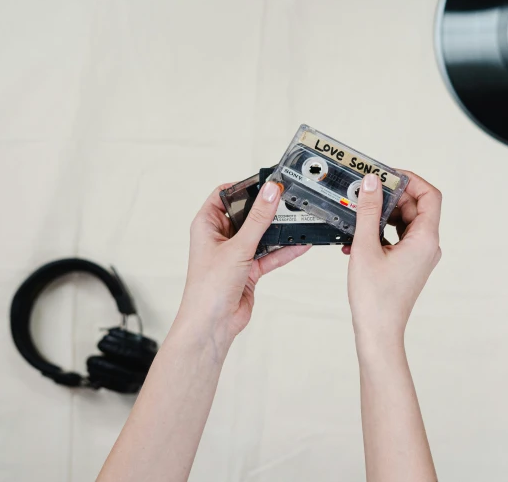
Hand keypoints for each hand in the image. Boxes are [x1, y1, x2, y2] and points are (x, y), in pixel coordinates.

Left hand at [180, 181, 308, 344]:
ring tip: (299, 220)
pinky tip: (300, 243)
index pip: (225, 195)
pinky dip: (284, 250)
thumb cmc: (208, 289)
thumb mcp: (237, 248)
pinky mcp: (248, 269)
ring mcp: (235, 253)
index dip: (244, 186)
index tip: (267, 182)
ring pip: (261, 235)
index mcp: (207, 225)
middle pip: (247, 214)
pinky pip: (270, 254)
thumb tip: (270, 193)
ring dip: (278, 230)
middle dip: (267, 209)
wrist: (212, 325)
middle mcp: (220, 237)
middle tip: (288, 199)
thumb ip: (258, 220)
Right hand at [344, 171, 441, 344]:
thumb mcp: (366, 247)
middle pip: (415, 207)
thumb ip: (369, 211)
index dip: (410, 180)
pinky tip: (355, 239)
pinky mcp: (409, 264)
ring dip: (382, 216)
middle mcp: (428, 246)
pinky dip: (380, 233)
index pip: (429, 195)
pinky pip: (398, 238)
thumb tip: (372, 183)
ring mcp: (419, 256)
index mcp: (426, 239)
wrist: (378, 332)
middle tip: (366, 192)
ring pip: (404, 223)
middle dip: (390, 197)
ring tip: (358, 215)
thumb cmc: (375, 298)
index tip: (387, 175)